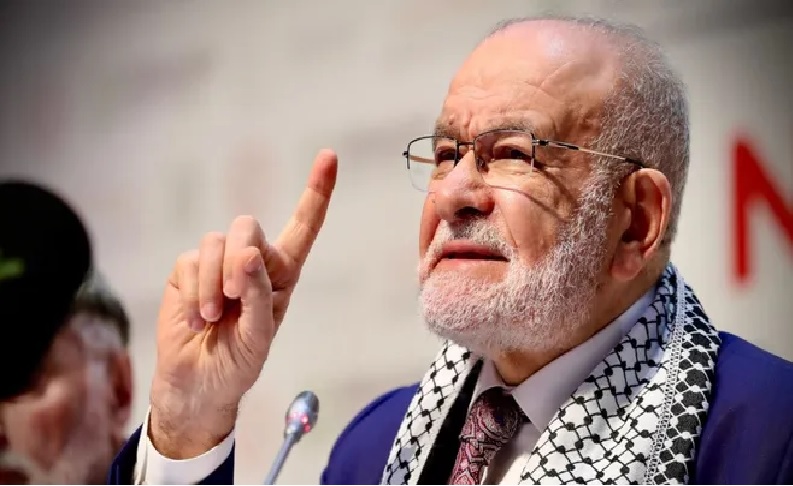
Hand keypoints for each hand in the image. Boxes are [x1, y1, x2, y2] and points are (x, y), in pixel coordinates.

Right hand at [148, 150, 337, 458]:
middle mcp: (252, 262)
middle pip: (247, 226)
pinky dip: (192, 293)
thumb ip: (255, 294)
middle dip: (237, 257)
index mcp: (283, 274)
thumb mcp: (258, 336)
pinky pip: (188, 262)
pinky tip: (196, 320)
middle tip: (231, 297)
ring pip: (214, 243)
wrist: (198, 385)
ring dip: (211, 284)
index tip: (329, 156)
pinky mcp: (187, 271)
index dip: (316, 192)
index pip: (303, 227)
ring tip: (212, 319)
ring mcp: (217, 264)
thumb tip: (245, 254)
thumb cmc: (238, 363)